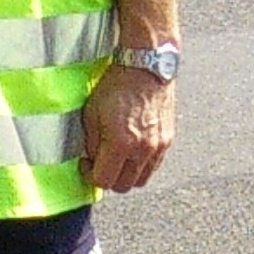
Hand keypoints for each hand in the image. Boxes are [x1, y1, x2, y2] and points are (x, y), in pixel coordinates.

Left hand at [84, 62, 175, 191]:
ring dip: (126, 174)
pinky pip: (153, 166)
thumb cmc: (118, 85)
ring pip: (140, 180)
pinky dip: (141, 165)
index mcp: (121, 144)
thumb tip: (91, 159)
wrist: (146, 67)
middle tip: (101, 163)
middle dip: (109, 178)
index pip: (103, 180)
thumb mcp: (92, 113)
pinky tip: (132, 150)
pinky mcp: (167, 141)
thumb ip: (91, 143)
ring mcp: (157, 147)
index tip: (86, 164)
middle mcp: (142, 150)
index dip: (89, 175)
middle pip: (123, 186)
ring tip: (118, 158)